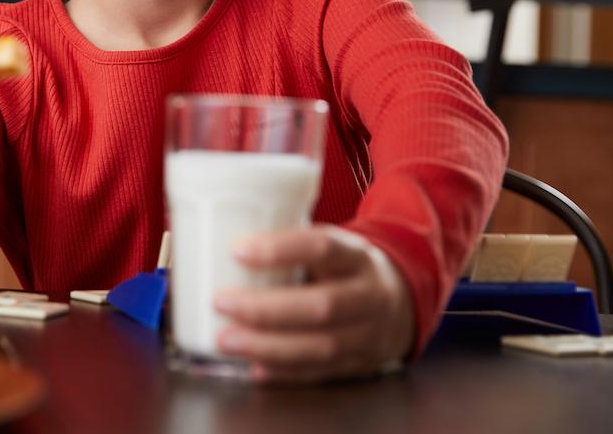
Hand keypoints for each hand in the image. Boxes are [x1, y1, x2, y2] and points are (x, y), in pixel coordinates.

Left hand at [214, 225, 414, 383]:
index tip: (236, 249)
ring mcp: (368, 335)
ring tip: (225, 339)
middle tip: (220, 301)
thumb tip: (213, 238)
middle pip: (321, 306)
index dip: (280, 249)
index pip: (323, 247)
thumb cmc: (343, 269)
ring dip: (267, 346)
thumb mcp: (329, 246)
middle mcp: (368, 296)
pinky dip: (283, 373)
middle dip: (265, 308)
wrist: (400, 302)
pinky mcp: (359, 365)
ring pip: (320, 347)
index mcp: (357, 257)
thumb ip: (287, 245)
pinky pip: (319, 373)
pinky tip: (252, 366)